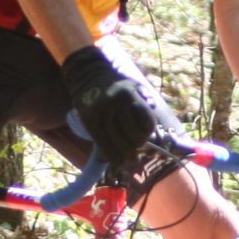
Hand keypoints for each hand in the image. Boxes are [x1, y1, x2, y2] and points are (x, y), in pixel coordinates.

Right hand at [61, 44, 178, 169]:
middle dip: (138, 145)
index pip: (147, 123)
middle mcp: (116, 106)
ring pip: (119, 144)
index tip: (146, 133)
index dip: (148, 131)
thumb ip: (144, 101)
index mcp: (130, 96)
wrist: (86, 75)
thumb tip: (152, 122)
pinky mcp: (90, 124)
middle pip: (134, 137)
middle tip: (137, 146)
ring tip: (131, 160)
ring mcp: (102, 116)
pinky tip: (118, 162)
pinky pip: (103, 145)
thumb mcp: (133, 86)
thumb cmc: (115, 84)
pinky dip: (112, 157)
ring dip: (127, 156)